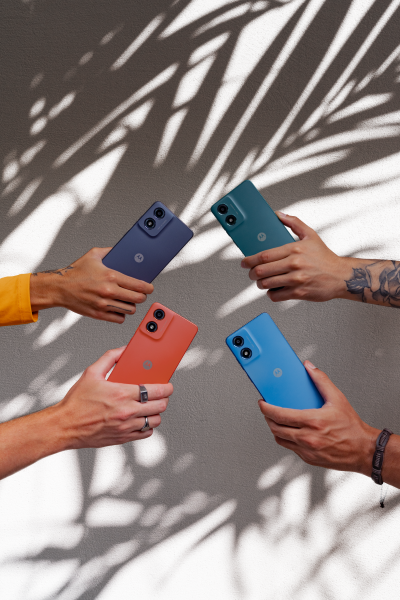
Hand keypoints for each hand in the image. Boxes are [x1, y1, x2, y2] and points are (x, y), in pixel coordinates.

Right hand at [30, 247, 153, 322]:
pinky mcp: (98, 314)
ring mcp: (104, 304)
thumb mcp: (93, 255)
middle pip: (138, 299)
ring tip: (128, 301)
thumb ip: (109, 251)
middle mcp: (109, 291)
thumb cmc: (75, 272)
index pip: (138, 285)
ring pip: (130, 310)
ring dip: (131, 306)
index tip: (150, 288)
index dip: (148, 287)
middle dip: (142, 297)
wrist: (59, 288)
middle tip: (140, 294)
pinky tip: (118, 308)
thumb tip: (121, 250)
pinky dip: (121, 315)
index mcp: (110, 276)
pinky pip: (119, 319)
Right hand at [56, 347, 171, 448]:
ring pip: (155, 421)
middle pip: (160, 406)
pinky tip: (141, 419)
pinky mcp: (123, 438)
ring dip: (156, 413)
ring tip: (150, 406)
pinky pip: (145, 433)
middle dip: (164, 399)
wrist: (65, 426)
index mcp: (121, 393)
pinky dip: (147, 426)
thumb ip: (110, 357)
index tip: (168, 385)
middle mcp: (126, 411)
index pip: (155, 390)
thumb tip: (124, 350)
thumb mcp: (91, 373)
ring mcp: (126, 427)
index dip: (167, 387)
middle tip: (160, 395)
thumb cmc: (77, 402)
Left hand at [241, 213, 347, 302]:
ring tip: (262, 281)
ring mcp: (296, 279)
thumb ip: (294, 223)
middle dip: (252, 273)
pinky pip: (276, 296)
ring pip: (266, 284)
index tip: (244, 262)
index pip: (264, 255)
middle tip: (251, 273)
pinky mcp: (299, 293)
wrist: (341, 276)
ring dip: (260, 284)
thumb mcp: (311, 235)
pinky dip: (272, 294)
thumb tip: (278, 215)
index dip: (249, 260)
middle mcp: (294, 264)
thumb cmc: (325, 257)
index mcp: (294, 249)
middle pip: (261, 271)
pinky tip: (275, 289)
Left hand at [259, 361, 378, 474]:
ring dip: (275, 429)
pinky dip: (286, 439)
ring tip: (277, 420)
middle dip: (268, 418)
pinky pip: (290, 448)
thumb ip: (321, 380)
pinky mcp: (309, 459)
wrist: (363, 450)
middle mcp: (307, 438)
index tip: (262, 403)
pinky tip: (291, 431)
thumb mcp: (338, 399)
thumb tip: (309, 367)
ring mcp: (307, 450)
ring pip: (280, 439)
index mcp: (313, 421)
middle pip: (276, 428)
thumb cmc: (352, 428)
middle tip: (268, 410)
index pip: (280, 414)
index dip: (266, 408)